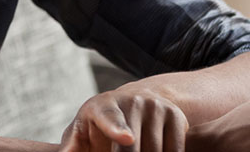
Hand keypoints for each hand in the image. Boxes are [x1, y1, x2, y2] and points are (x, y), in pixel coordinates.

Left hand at [59, 85, 187, 151]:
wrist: (136, 103)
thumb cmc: (100, 125)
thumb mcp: (83, 131)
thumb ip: (72, 145)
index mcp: (103, 106)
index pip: (110, 118)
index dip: (117, 128)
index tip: (126, 137)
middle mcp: (132, 101)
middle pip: (134, 147)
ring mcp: (156, 107)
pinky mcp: (177, 116)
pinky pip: (176, 150)